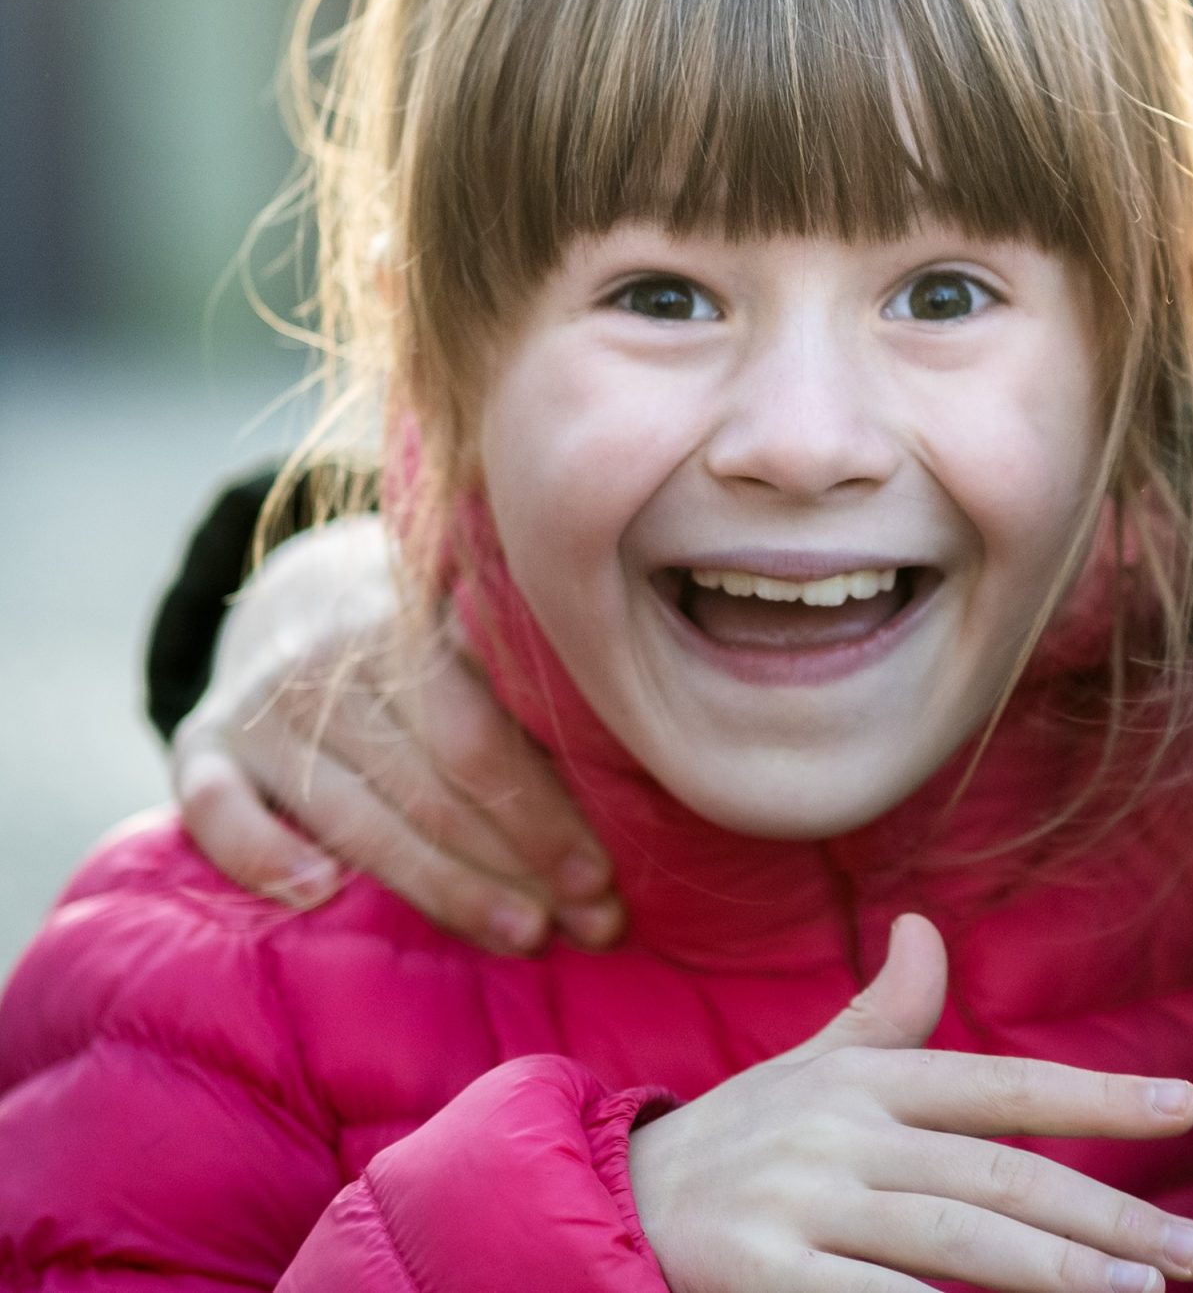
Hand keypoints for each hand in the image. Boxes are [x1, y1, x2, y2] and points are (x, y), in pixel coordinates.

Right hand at [169, 515, 622, 952]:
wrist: (306, 604)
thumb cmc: (438, 650)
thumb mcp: (484, 639)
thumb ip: (537, 691)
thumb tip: (648, 774)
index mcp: (412, 619)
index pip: (482, 736)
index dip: (547, 815)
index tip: (605, 880)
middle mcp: (329, 656)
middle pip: (430, 784)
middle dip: (517, 864)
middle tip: (590, 924)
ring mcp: (259, 704)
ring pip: (351, 813)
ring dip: (442, 886)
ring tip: (523, 935)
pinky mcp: (198, 746)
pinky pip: (214, 809)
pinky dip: (261, 852)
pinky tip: (320, 895)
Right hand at [632, 914, 1192, 1292]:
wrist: (597, 1201)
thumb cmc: (731, 1141)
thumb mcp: (807, 1069)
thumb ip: (885, 1013)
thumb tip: (928, 930)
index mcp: (864, 1078)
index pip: (1002, 1085)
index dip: (1097, 1096)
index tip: (1188, 1108)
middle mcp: (840, 1130)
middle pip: (997, 1172)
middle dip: (1103, 1215)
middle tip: (1190, 1254)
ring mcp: (799, 1201)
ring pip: (950, 1237)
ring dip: (1050, 1270)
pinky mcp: (758, 1267)